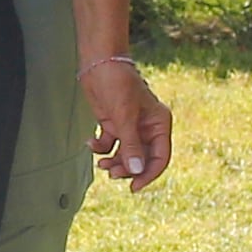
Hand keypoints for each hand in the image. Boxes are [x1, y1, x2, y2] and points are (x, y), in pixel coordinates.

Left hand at [83, 55, 173, 186]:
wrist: (98, 63)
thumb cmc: (117, 83)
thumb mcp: (124, 116)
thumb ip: (131, 145)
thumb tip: (136, 171)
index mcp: (159, 124)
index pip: (160, 157)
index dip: (148, 174)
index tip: (134, 187)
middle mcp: (147, 127)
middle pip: (142, 159)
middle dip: (128, 169)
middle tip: (112, 173)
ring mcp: (130, 126)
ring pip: (126, 155)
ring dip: (114, 162)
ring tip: (102, 163)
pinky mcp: (114, 123)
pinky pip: (110, 144)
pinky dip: (101, 148)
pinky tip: (91, 143)